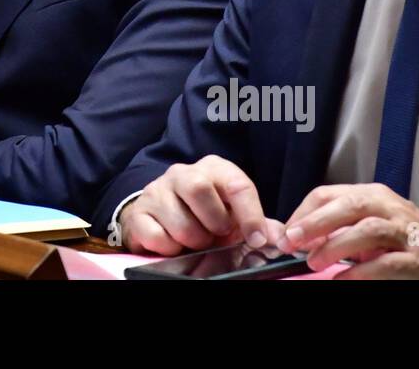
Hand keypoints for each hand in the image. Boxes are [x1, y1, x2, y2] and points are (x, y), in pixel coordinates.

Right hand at [118, 155, 284, 255]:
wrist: (160, 215)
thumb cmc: (204, 214)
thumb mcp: (233, 214)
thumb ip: (258, 223)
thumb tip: (280, 237)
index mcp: (213, 169)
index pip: (236, 184)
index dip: (250, 214)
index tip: (257, 238)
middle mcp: (182, 173)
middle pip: (199, 189)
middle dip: (213, 223)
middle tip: (215, 235)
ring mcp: (157, 191)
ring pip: (180, 221)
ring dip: (193, 241)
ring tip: (195, 240)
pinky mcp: (138, 213)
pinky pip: (157, 236)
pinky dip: (170, 248)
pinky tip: (174, 243)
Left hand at [279, 183, 418, 278]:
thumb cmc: (418, 239)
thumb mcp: (380, 223)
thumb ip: (347, 225)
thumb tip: (306, 236)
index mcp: (375, 196)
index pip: (329, 193)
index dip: (303, 212)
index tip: (287, 231)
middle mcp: (390, 208)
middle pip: (346, 205)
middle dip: (315, 222)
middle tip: (292, 240)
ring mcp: (407, 233)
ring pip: (366, 230)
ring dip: (335, 246)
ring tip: (314, 261)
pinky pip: (386, 264)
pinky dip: (361, 272)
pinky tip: (343, 279)